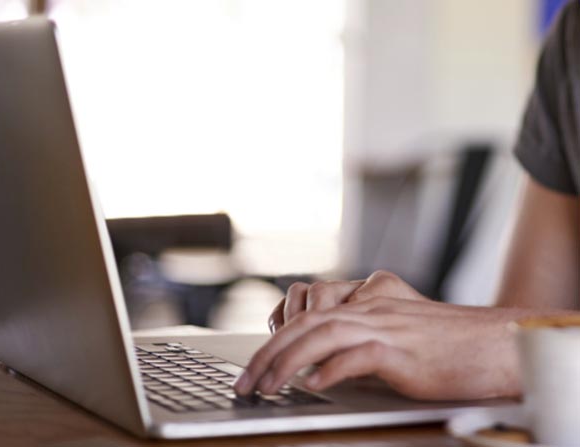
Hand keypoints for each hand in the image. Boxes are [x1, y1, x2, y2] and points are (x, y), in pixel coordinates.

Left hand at [236, 272, 561, 399]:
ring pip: (322, 336)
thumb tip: (317, 365)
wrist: (493, 344)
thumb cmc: (445, 344)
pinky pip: (359, 355)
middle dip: (268, 355)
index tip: (253, 368)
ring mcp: (385, 327)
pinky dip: (331, 370)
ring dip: (287, 363)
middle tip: (245, 384)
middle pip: (305, 324)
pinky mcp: (403, 351)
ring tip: (265, 388)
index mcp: (364, 302)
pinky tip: (312, 385)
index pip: (306, 316)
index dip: (273, 342)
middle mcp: (369, 309)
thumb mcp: (392, 334)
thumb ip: (355, 340)